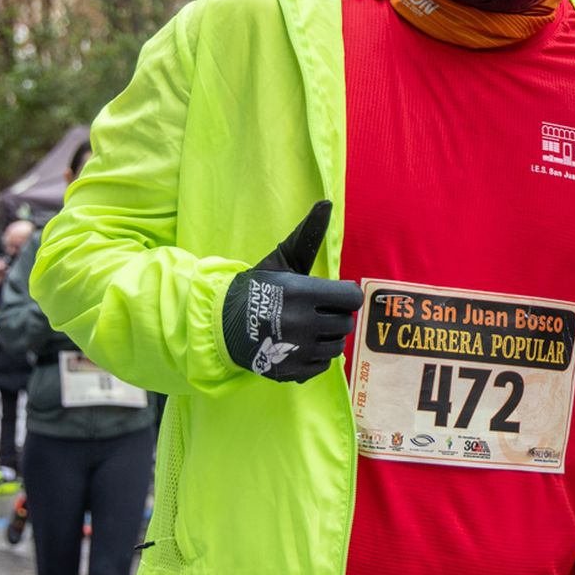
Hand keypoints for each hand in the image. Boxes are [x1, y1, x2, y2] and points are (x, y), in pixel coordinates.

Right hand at [220, 201, 363, 382]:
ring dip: (326, 337)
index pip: (352, 298)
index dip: (343, 295)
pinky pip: (323, 366)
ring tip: (305, 328)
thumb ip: (308, 234)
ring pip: (337, 346)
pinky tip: (297, 345)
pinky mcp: (290, 372)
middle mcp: (301, 323)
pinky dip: (314, 357)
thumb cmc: (259, 288)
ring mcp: (296, 351)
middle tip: (311, 311)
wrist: (222, 324)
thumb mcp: (282, 259)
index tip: (328, 294)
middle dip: (333, 315)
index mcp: (302, 293)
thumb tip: (326, 202)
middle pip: (345, 323)